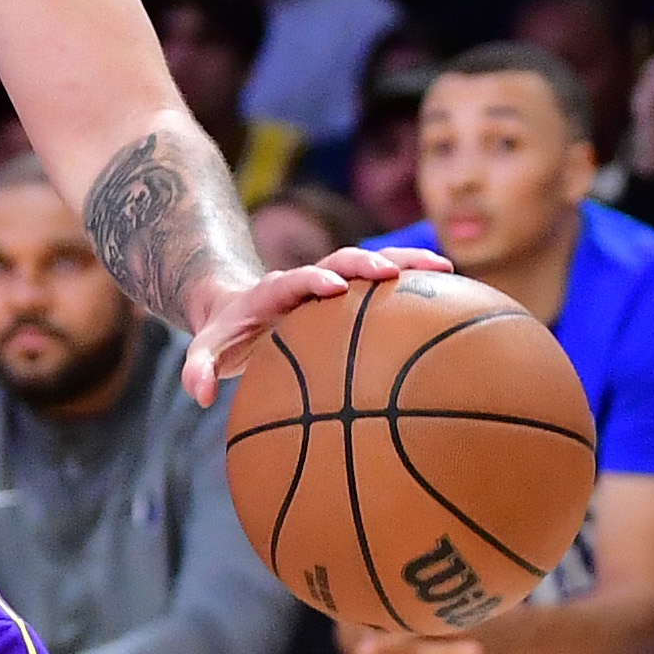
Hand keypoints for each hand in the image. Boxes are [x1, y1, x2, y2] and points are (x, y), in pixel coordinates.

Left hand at [181, 246, 453, 406]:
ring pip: (370, 263)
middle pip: (338, 260)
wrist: (238, 307)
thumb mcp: (209, 348)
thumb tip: (197, 394)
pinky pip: (386, 283)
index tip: (334, 286)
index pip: (294, 279)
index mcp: (274, 291)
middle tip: (393, 272)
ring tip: (444, 266)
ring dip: (404, 261)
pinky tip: (456, 292)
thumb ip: (198, 366)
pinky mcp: (352, 291)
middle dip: (364, 263)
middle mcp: (307, 279)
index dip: (313, 279)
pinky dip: (415, 281)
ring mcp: (332, 281)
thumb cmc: (228, 333)